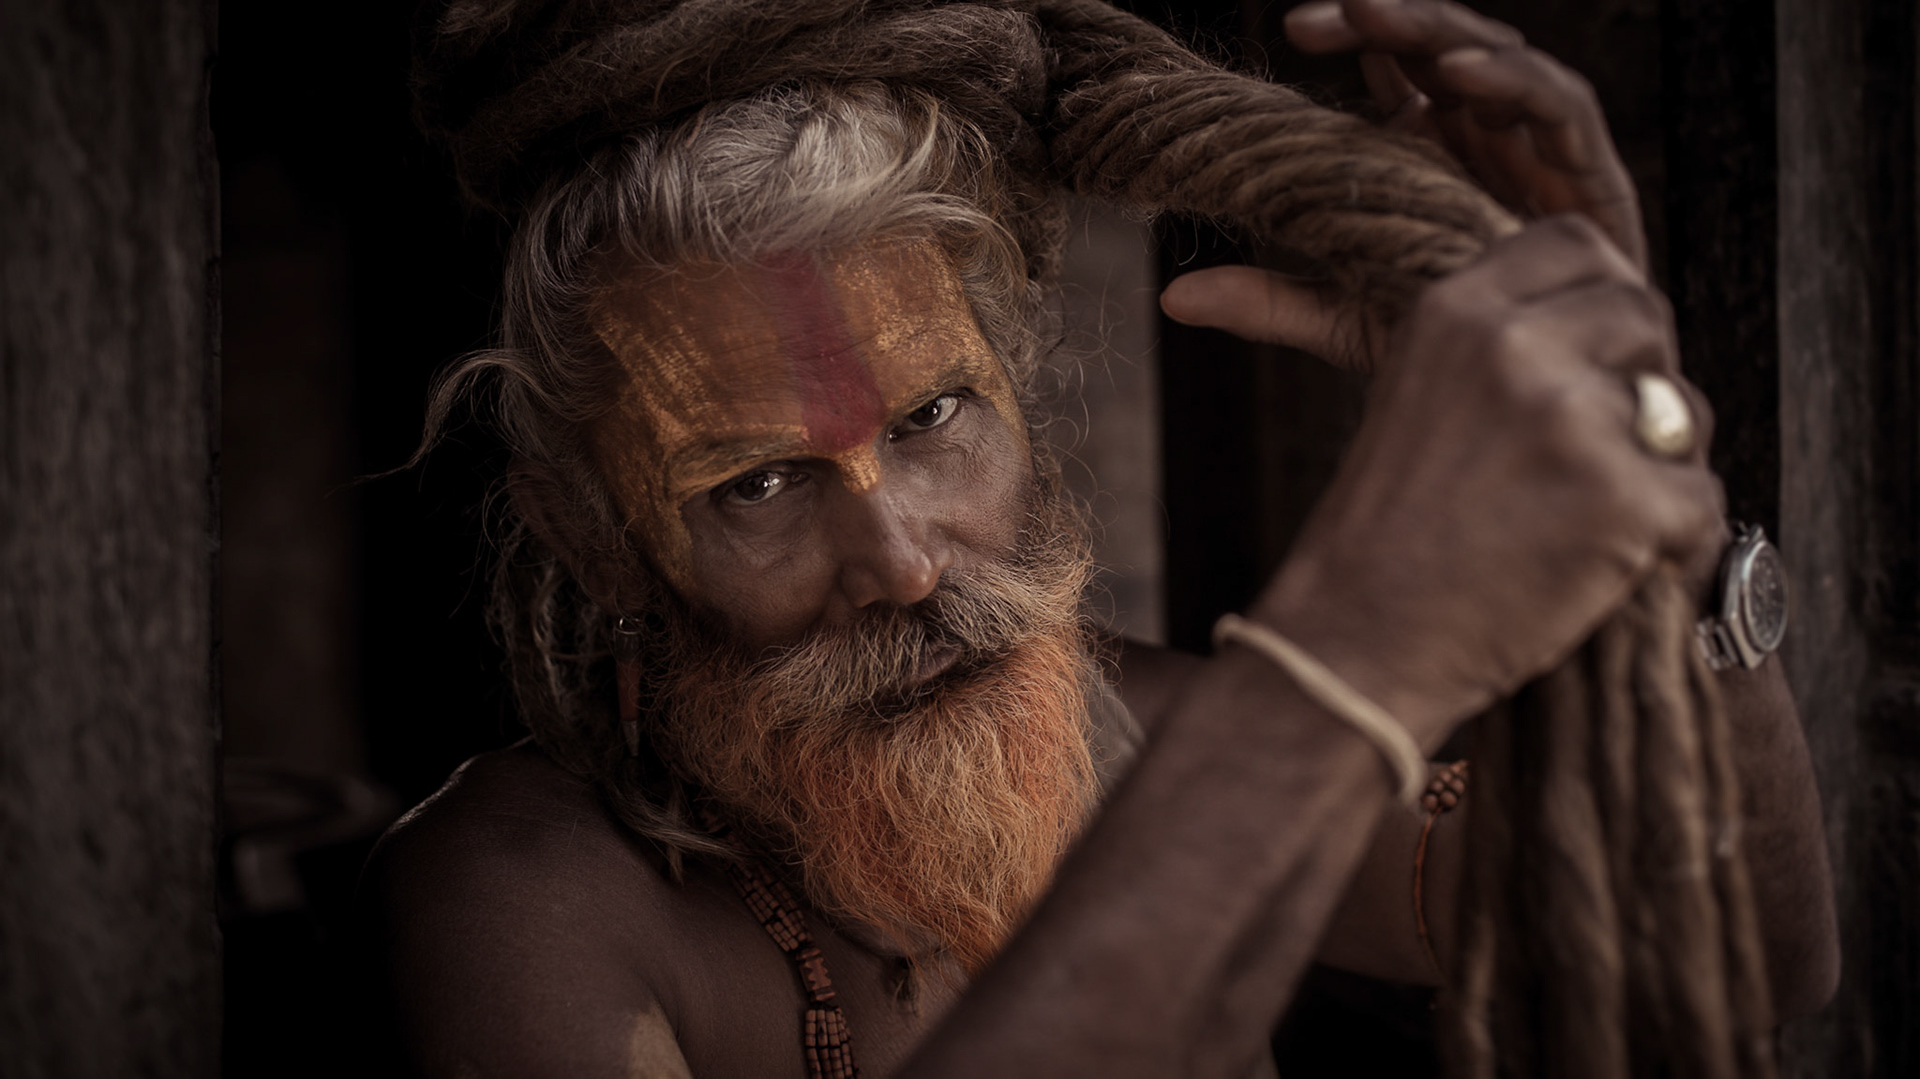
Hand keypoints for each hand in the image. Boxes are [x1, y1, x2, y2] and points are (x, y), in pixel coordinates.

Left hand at [1161, 0, 1645, 364]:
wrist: (1538, 413)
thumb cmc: (1454, 357)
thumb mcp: (1345, 321)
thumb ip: (1269, 301)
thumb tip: (1171, 298)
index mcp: (1436, 153)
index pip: (1395, 69)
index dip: (1353, 35)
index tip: (1290, 28)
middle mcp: (1490, 142)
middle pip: (1443, 51)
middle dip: (1384, 19)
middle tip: (1313, 18)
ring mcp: (1542, 156)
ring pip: (1498, 63)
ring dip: (1437, 33)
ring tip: (1374, 19)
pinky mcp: (1594, 183)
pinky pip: (1560, 108)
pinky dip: (1510, 81)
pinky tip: (1451, 75)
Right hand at [1251, 216, 1721, 746]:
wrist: (1356, 643)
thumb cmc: (1387, 536)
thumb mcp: (1416, 395)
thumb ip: (1499, 342)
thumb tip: (1606, 309)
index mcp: (1452, 311)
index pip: (1575, 243)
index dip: (1603, 294)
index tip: (1596, 353)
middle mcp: (1511, 344)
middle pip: (1645, 315)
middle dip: (1640, 381)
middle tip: (1591, 454)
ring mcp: (1569, 418)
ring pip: (1684, 412)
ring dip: (1660, 466)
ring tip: (1583, 520)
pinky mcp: (1620, 498)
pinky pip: (1701, 500)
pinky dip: (1673, 544)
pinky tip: (1612, 567)